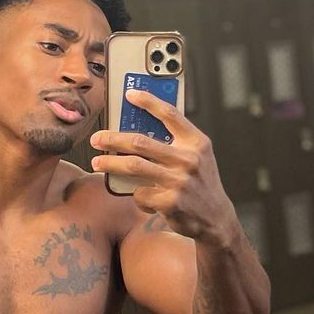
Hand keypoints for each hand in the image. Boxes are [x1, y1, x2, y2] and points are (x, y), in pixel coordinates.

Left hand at [90, 89, 238, 243]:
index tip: (130, 95)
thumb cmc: (200, 183)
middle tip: (97, 139)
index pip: (170, 114)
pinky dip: (137, 195)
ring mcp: (179, 182)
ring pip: (133, 166)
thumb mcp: (197, 157)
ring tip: (97, 162)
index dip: (148, 101)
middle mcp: (189, 159)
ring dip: (110, 163)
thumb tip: (136, 131)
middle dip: (112, 139)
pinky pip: (140, 193)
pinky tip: (143, 196)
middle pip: (140, 142)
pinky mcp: (170, 202)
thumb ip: (175, 143)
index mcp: (196, 143)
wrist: (216, 218)